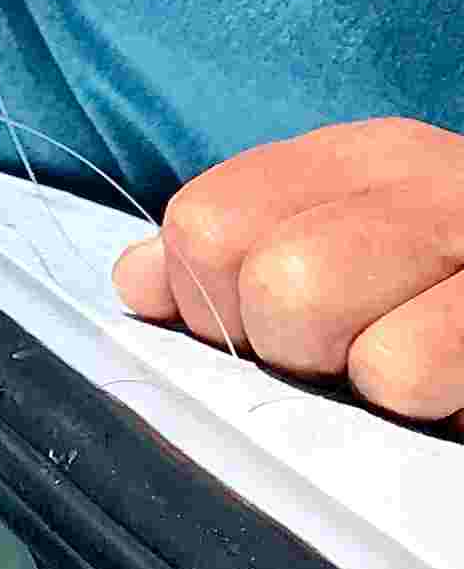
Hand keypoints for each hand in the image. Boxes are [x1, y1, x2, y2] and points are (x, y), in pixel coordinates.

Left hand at [113, 118, 463, 422]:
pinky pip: (420, 375)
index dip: (208, 302)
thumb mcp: (350, 252)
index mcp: (368, 160)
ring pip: (354, 338)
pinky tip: (463, 397)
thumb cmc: (456, 297)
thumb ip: (234, 262)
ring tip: (420, 381)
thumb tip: (136, 283)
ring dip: (374, 386)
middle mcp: (437, 184)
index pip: (206, 223)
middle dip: (294, 350)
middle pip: (273, 282)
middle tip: (353, 361)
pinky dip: (433, 408)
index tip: (261, 330)